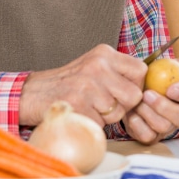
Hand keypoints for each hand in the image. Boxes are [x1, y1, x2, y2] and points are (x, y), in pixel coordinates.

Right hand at [20, 44, 146, 126]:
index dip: (137, 85)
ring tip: (90, 107)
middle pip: (133, 95)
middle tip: (107, 104)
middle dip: (123, 106)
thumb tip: (145, 83)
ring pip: (118, 112)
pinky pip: (100, 124)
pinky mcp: (78, 105)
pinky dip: (92, 124)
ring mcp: (87, 86)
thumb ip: (117, 71)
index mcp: (104, 54)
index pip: (140, 70)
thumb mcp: (94, 65)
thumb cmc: (67, 82)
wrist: (32, 93)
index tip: (126, 91)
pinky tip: (80, 114)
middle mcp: (98, 66)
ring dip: (106, 117)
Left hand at [125, 57, 178, 143]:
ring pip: (164, 126)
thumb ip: (172, 66)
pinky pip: (148, 135)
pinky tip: (132, 113)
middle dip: (165, 107)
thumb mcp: (161, 70)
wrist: (136, 96)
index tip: (170, 89)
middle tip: (147, 95)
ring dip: (147, 113)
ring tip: (136, 102)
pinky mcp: (154, 137)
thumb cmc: (153, 80)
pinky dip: (137, 123)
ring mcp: (169, 127)